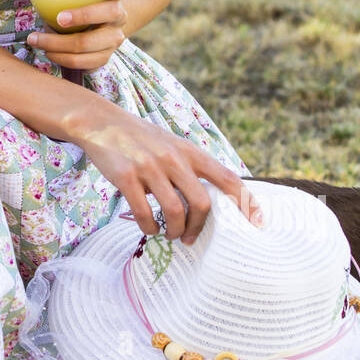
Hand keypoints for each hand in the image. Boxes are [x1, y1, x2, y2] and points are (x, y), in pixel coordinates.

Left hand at [26, 0, 132, 72]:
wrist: (93, 29)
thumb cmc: (76, 3)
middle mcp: (119, 15)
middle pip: (111, 13)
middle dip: (83, 15)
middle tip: (59, 18)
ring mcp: (114, 38)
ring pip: (91, 43)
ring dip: (60, 43)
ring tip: (36, 39)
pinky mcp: (104, 57)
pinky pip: (85, 62)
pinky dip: (63, 59)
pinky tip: (48, 52)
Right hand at [73, 102, 263, 243]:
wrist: (102, 122)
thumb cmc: (141, 139)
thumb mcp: (172, 144)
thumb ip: (191, 166)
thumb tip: (211, 199)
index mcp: (190, 152)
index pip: (227, 178)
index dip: (246, 202)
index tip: (257, 223)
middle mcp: (174, 159)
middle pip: (202, 203)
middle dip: (199, 227)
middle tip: (190, 238)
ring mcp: (150, 168)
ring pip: (175, 211)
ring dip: (175, 231)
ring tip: (169, 234)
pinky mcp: (127, 177)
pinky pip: (145, 213)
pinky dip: (150, 227)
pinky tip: (149, 228)